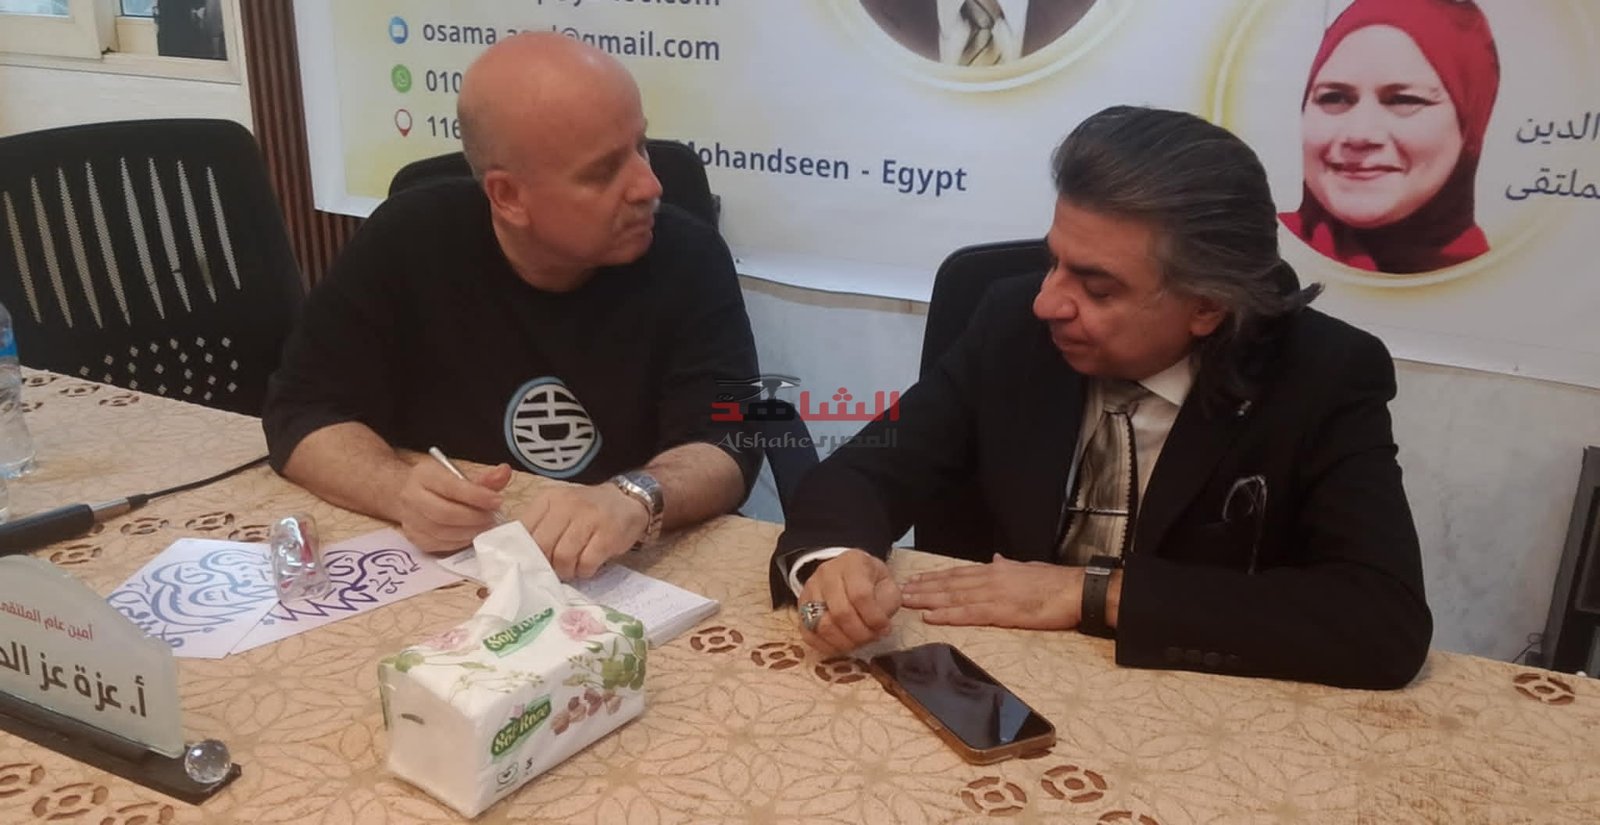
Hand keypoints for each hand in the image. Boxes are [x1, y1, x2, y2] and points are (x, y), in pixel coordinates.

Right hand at [395, 461, 511, 552]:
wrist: (405, 494)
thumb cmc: (437, 484)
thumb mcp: (457, 475)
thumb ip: (483, 478)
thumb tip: (504, 473)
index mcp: (424, 475)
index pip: (451, 487)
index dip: (477, 496)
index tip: (497, 500)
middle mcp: (412, 497)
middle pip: (445, 513)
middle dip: (474, 517)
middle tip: (492, 517)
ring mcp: (411, 520)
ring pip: (443, 532)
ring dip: (470, 532)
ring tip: (485, 526)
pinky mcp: (415, 538)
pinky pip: (440, 545)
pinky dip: (460, 541)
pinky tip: (471, 535)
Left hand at [515, 483, 647, 579]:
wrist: (627, 500)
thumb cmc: (586, 511)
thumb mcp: (558, 509)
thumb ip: (537, 528)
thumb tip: (517, 558)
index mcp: (548, 499)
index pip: (523, 530)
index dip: (523, 553)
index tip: (528, 564)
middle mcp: (567, 504)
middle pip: (542, 546)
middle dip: (545, 566)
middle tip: (552, 570)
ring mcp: (589, 518)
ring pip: (564, 557)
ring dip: (566, 571)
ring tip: (571, 569)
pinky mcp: (608, 534)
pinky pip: (586, 563)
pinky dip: (584, 572)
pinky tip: (587, 566)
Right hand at [796, 550, 901, 655]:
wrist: (846, 573)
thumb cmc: (870, 581)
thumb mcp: (888, 583)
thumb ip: (889, 603)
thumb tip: (881, 627)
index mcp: (852, 563)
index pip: (860, 595)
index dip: (874, 618)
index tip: (884, 628)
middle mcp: (827, 573)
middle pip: (840, 613)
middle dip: (860, 634)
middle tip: (872, 638)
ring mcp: (810, 589)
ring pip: (822, 626)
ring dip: (844, 642)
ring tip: (858, 642)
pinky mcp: (800, 606)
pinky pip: (809, 634)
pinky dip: (827, 646)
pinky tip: (842, 646)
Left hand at [901, 554, 1095, 629]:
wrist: (1076, 590)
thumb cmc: (1056, 582)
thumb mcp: (1027, 568)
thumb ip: (1008, 566)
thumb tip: (996, 559)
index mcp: (996, 570)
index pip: (958, 573)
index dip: (934, 577)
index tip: (915, 579)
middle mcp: (990, 578)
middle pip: (949, 584)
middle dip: (923, 587)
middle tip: (899, 591)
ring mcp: (994, 594)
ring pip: (952, 597)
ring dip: (927, 599)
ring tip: (906, 601)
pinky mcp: (1002, 612)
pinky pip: (968, 614)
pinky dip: (947, 614)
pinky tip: (930, 616)